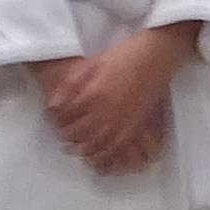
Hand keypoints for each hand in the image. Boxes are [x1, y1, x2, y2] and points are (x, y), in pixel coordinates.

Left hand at [40, 30, 188, 165]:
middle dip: (67, 135)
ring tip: (76, 147)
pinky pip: (118, 145)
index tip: (53, 117)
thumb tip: (55, 104)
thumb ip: (71, 85)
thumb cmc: (123, 56)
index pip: (66, 115)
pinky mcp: (135, 123)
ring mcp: (122, 120)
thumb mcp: (91, 64)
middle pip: (79, 133)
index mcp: (92, 96)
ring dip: (83, 148)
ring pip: (97, 144)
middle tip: (62, 133)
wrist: (155, 56)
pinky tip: (99, 152)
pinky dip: (106, 153)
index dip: (56, 118)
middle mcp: (106, 112)